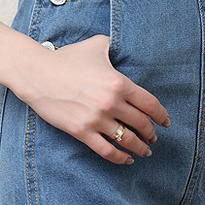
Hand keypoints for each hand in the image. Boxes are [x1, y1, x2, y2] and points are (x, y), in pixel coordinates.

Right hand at [22, 34, 170, 165]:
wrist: (37, 73)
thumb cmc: (67, 58)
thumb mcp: (97, 45)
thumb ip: (115, 48)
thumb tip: (126, 47)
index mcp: (118, 82)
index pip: (149, 104)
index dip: (161, 116)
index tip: (166, 122)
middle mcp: (111, 102)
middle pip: (141, 124)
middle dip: (151, 133)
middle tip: (154, 137)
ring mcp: (96, 119)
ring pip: (127, 140)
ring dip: (140, 148)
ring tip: (145, 151)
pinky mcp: (82, 131)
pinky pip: (107, 150)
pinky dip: (120, 158)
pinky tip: (127, 159)